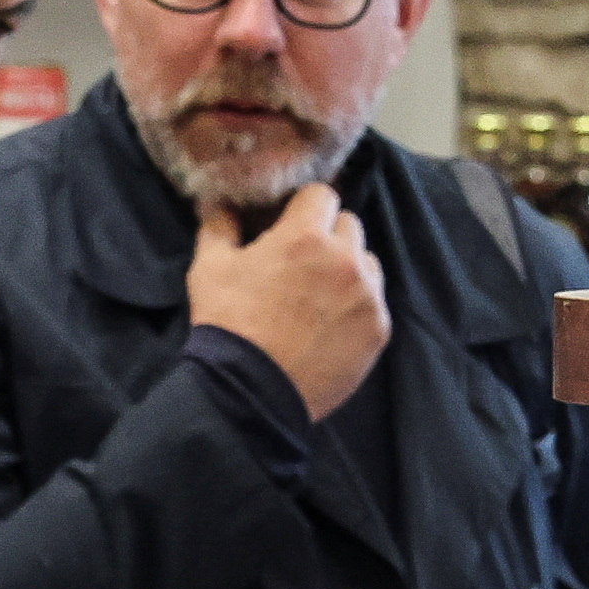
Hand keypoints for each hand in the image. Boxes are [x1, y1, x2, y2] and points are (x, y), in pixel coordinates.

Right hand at [188, 184, 389, 423]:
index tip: (290, 226)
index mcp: (306, 236)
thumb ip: (219, 226)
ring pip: (367, 263)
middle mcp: (345, 259)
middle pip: (349, 225)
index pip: (321, 195)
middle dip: (327, 237)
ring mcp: (367, 296)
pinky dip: (356, 308)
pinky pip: (374, 304)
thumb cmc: (228, 325)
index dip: (303, 208)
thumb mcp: (210, 269)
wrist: (250, 394)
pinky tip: (329, 327)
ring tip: (319, 297)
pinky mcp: (378, 330)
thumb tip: (217, 202)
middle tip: (302, 264)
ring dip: (348, 270)